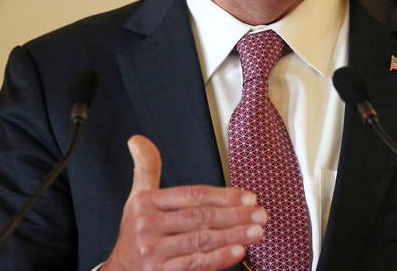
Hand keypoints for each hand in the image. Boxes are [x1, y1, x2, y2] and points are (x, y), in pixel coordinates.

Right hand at [104, 135, 265, 270]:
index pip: (192, 195)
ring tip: (257, 232)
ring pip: (201, 241)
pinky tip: (238, 252)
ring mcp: (153, 252)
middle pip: (200, 218)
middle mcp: (148, 227)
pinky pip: (194, 265)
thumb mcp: (136, 199)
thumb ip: (146, 168)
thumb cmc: (135, 232)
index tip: (249, 197)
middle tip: (261, 214)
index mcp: (146, 204)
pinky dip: (218, 259)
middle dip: (235, 215)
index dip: (223, 195)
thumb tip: (137, 139)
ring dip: (233, 236)